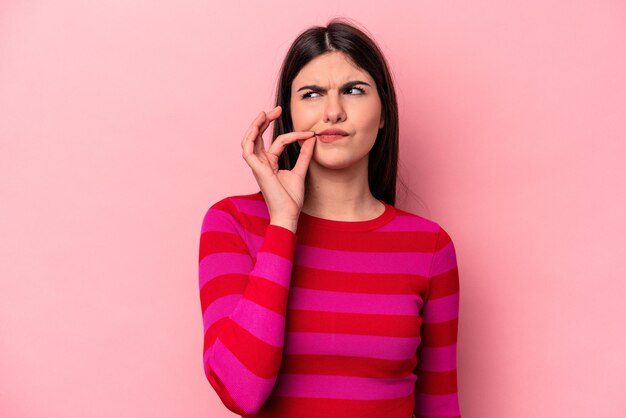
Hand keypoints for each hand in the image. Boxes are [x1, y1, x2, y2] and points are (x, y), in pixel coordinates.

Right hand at [241, 105, 316, 220]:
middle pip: (257, 137)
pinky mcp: (256, 169)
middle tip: (277, 109)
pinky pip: (247, 149)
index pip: (278, 142)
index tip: (309, 133)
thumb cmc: (291, 199)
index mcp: (270, 163)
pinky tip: (258, 126)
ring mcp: (257, 166)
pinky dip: (251, 137)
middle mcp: (261, 163)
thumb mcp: (301, 171)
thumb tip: (311, 139)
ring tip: (265, 113)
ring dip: (255, 126)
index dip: (293, 135)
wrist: (288, 214)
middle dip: (264, 121)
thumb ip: (304, 155)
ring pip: (249, 140)